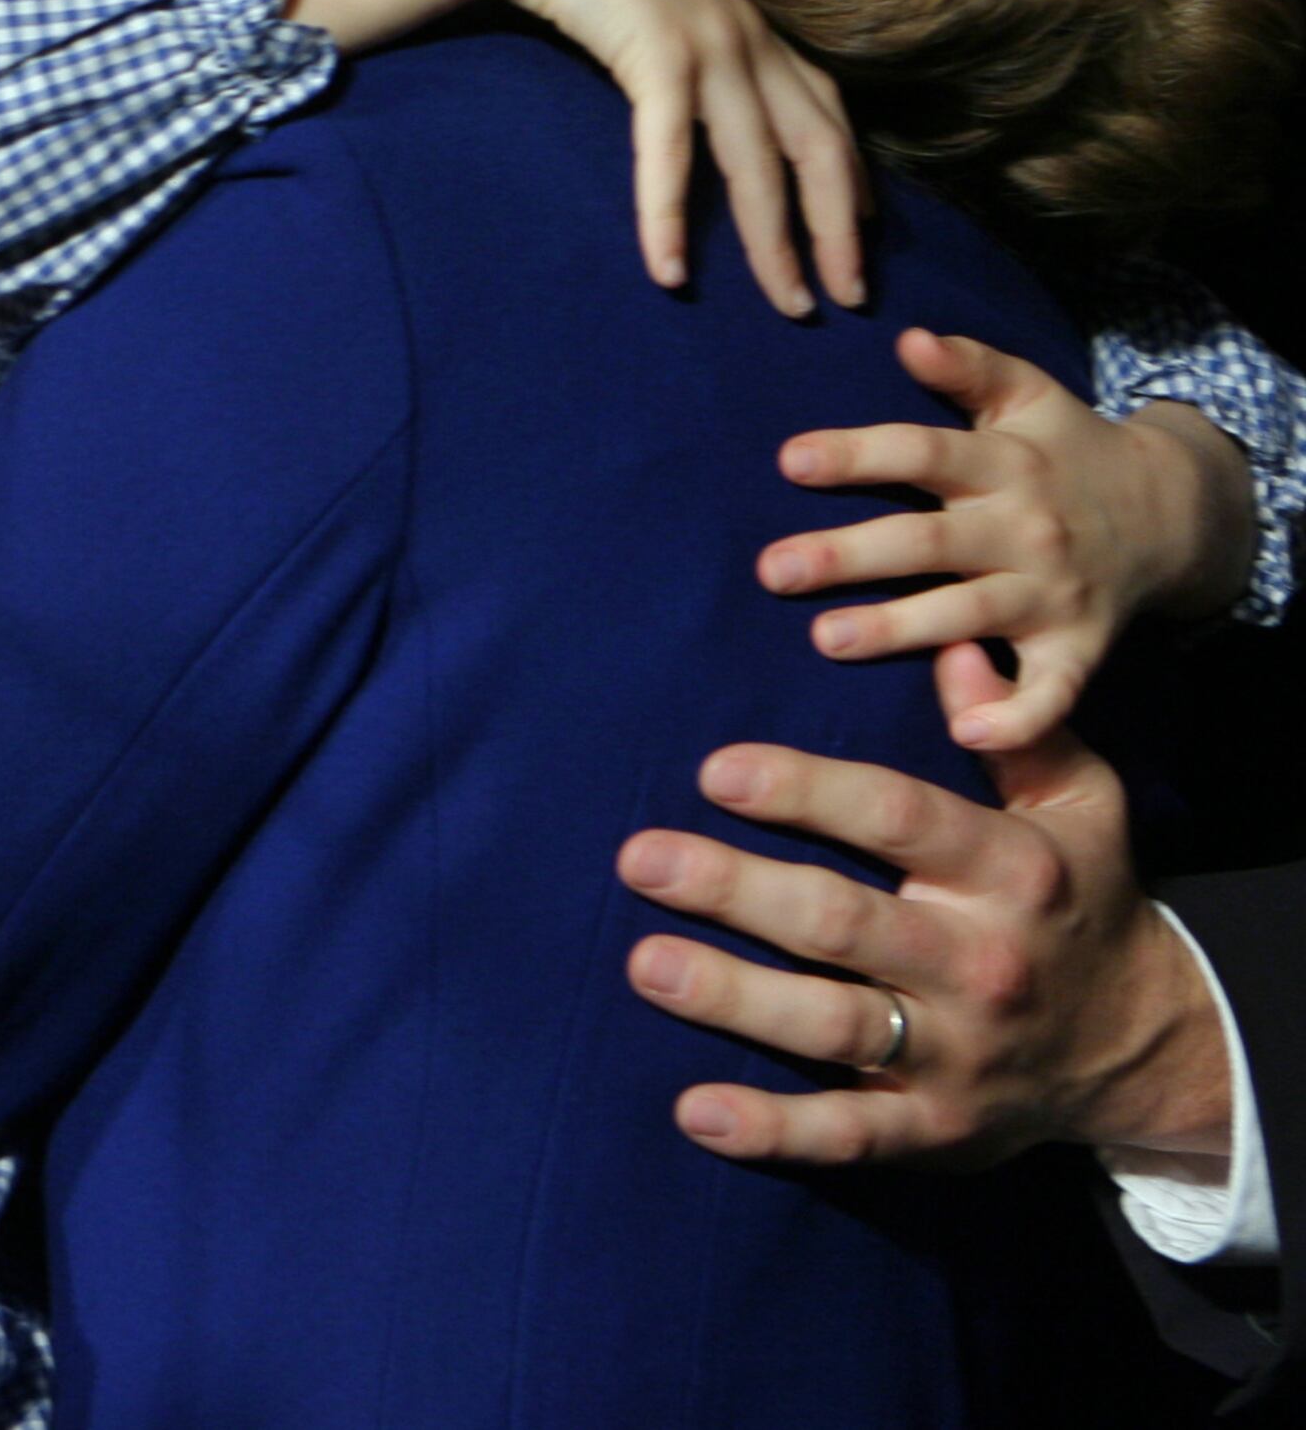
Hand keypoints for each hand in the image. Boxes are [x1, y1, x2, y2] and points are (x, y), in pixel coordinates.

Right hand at [261, 0, 859, 317]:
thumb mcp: (657, 9)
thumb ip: (681, 51)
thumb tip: (682, 100)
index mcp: (751, 31)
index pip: (827, 115)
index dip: (851, 178)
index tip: (860, 236)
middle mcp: (747, 41)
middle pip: (817, 150)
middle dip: (837, 231)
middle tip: (846, 299)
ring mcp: (707, 48)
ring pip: (759, 164)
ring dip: (776, 242)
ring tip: (788, 304)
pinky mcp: (656, 56)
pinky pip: (670, 153)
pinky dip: (671, 215)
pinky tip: (668, 270)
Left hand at [615, 646, 1228, 1167]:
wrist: (1145, 1043)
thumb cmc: (1078, 897)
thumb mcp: (1079, 805)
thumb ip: (1014, 729)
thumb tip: (950, 651)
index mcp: (1010, 871)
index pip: (898, 819)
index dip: (806, 791)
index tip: (716, 770)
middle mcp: (980, 962)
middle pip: (841, 923)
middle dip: (734, 888)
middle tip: (639, 857)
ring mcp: (956, 1053)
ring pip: (832, 1025)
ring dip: (732, 998)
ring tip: (644, 962)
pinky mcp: (935, 1129)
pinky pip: (848, 1135)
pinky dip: (771, 1131)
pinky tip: (692, 1111)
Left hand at [762, 330, 1258, 747]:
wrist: (1169, 515)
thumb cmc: (1066, 451)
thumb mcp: (1028, 395)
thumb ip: (970, 366)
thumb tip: (907, 338)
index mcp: (1003, 465)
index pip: (921, 452)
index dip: (858, 454)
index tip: (788, 461)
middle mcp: (1024, 530)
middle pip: (927, 542)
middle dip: (849, 555)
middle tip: (771, 570)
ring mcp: (1050, 593)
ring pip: (967, 613)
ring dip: (899, 630)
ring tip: (825, 639)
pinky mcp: (1078, 647)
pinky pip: (1051, 691)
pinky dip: (1017, 716)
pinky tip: (964, 734)